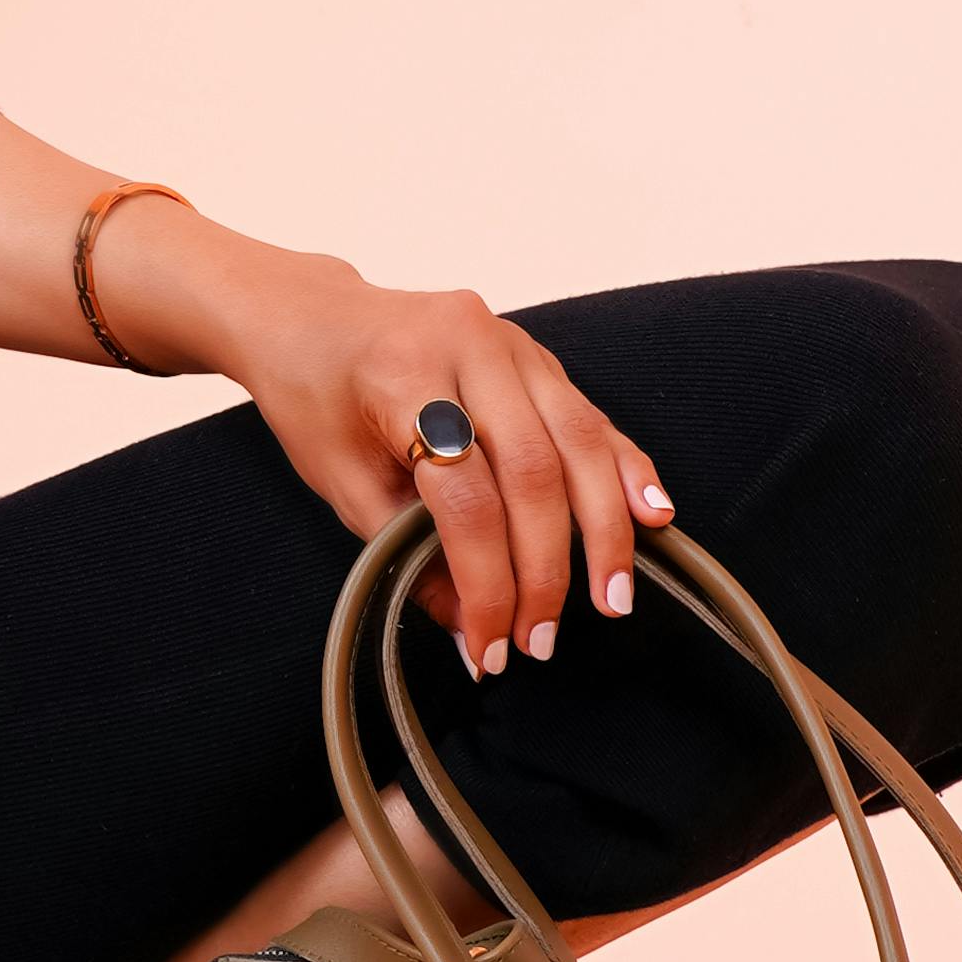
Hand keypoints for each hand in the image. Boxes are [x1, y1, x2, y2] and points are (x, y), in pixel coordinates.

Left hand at [132, 239, 673, 670]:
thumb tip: (473, 631)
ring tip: (613, 597)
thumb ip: (408, 553)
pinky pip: (588, 415)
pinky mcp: (534, 350)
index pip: (465, 497)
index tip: (490, 647)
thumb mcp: (340, 482)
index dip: (486, 582)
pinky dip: (624, 466)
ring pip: (578, 440)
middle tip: (545, 638)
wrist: (309, 314)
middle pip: (533, 471)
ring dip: (604, 528)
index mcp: (402, 377)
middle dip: (548, 567)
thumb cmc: (315, 398)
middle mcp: (466, 346)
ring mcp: (508, 341)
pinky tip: (652, 513)